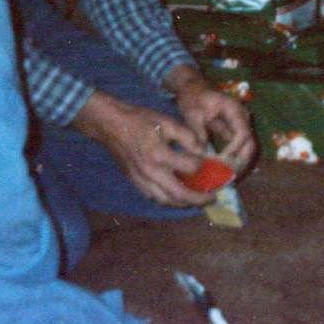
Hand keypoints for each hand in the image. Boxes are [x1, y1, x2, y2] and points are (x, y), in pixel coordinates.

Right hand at [72, 89, 215, 206]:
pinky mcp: (135, 182)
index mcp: (160, 155)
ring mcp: (141, 180)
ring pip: (165, 201)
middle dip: (198, 200)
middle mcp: (151, 172)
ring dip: (183, 203)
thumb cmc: (139, 120)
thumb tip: (201, 151)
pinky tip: (176, 195)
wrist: (111, 125)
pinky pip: (154, 197)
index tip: (208, 162)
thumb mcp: (166, 121)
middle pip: (179, 195)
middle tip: (212, 198)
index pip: (190, 168)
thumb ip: (187, 136)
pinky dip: (167, 200)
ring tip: (196, 200)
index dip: (202, 165)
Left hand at [166, 64, 257, 169]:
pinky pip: (237, 147)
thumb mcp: (193, 114)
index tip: (222, 161)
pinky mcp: (232, 131)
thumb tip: (201, 156)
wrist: (191, 87)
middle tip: (230, 176)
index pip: (243, 133)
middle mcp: (241, 117)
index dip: (234, 149)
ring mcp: (238, 124)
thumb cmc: (193, 97)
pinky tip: (224, 171)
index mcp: (234, 110)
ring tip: (228, 177)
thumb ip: (198, 134)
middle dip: (242, 161)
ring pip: (246, 147)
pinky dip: (232, 158)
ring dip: (239, 163)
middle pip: (250, 143)